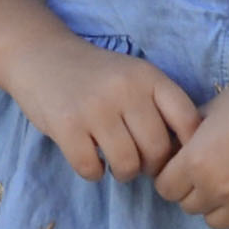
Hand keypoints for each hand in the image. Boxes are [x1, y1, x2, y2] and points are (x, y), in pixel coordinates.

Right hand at [3, 43, 197, 182]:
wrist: (41, 55)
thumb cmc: (95, 75)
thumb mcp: (134, 76)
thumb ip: (159, 104)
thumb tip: (186, 152)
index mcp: (149, 76)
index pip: (187, 120)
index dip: (186, 147)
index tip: (173, 155)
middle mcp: (126, 90)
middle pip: (157, 150)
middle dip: (150, 166)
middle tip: (138, 161)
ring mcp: (95, 108)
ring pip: (127, 165)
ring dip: (123, 172)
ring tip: (114, 161)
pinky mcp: (66, 126)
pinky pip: (91, 169)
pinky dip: (93, 172)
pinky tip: (90, 158)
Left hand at [151, 69, 228, 228]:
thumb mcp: (213, 108)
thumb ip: (189, 134)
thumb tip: (175, 150)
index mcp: (197, 161)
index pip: (165, 189)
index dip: (172, 175)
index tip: (184, 165)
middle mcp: (218, 190)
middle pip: (188, 207)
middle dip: (193, 190)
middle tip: (211, 169)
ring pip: (215, 221)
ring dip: (217, 205)